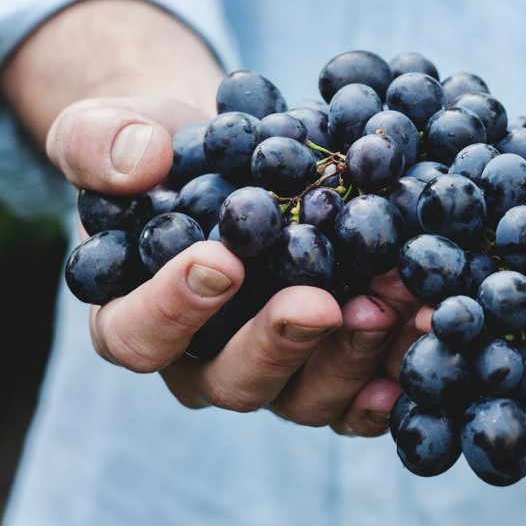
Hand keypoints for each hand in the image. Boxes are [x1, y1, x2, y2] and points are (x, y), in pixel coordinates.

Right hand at [48, 96, 402, 435]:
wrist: (233, 157)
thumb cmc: (162, 151)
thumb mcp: (110, 129)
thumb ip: (100, 142)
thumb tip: (139, 160)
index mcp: (136, 318)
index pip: (138, 335)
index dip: (173, 309)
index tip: (221, 260)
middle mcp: (204, 362)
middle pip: (232, 381)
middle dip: (278, 344)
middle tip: (319, 303)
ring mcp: (275, 371)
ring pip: (305, 396)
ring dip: (351, 357)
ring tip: (391, 305)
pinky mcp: (330, 366)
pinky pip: (361, 394)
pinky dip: (395, 374)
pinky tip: (426, 338)